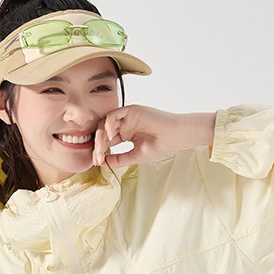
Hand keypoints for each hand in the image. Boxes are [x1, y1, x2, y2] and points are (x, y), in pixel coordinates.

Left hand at [93, 105, 214, 168]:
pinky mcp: (131, 110)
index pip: (108, 141)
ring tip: (102, 149)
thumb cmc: (160, 147)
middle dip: (98, 145)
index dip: (101, 151)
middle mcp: (125, 125)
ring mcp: (127, 117)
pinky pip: (113, 115)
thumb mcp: (135, 156)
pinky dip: (109, 125)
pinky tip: (111, 137)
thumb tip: (102, 163)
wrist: (175, 137)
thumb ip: (119, 158)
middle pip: (104, 132)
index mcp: (126, 134)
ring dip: (101, 137)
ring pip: (106, 123)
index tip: (98, 162)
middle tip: (97, 157)